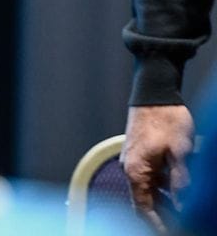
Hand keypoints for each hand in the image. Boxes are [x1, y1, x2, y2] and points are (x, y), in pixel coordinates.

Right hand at [121, 105, 193, 233]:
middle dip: (162, 214)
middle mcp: (131, 168)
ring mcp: (134, 160)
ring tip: (184, 206)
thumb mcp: (180, 151)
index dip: (156, 224)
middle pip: (144, 201)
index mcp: (136, 170)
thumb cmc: (165, 118)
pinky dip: (163, 186)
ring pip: (148, 189)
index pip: (142, 208)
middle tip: (181, 221)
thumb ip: (180, 179)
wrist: (153, 93)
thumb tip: (183, 204)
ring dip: (165, 199)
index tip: (169, 232)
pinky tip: (179, 186)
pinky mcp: (140, 153)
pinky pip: (150, 177)